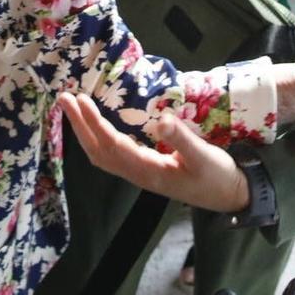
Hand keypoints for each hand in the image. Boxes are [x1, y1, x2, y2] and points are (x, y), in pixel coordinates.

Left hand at [57, 92, 248, 212]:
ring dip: (86, 130)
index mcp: (148, 171)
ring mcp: (139, 173)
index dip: (94, 123)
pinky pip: (113, 154)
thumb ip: (182, 139)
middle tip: (65, 98)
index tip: (80, 101)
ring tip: (74, 107)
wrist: (229, 196)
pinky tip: (97, 124)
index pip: (112, 145)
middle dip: (80, 125)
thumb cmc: (217, 176)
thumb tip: (162, 119)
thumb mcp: (203, 156)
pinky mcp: (145, 169)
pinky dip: (99, 137)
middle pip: (99, 151)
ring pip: (103, 154)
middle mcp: (137, 174)